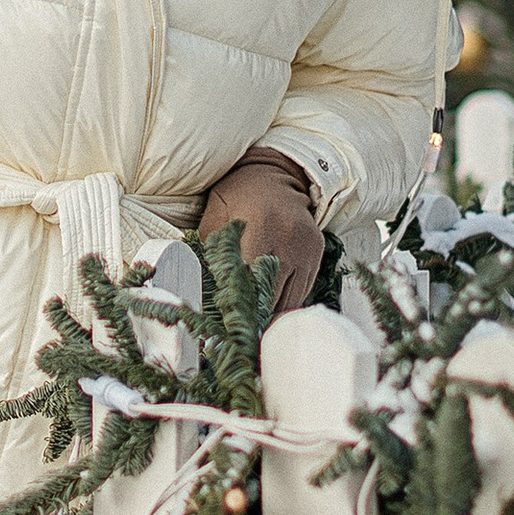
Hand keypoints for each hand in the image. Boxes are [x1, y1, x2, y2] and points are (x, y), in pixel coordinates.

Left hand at [196, 147, 324, 320]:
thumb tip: (197, 293)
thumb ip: (209, 253)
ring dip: (273, 317)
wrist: (272, 173)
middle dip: (257, 321)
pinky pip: (303, 289)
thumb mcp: (215, 217)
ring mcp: (307, 246)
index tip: (230, 330)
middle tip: (242, 341)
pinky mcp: (316, 251)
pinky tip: (271, 314)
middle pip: (275, 296)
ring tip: (255, 334)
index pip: (252, 283)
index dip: (241, 310)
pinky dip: (287, 303)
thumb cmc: (235, 195)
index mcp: (261, 228)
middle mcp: (289, 239)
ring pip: (292, 298)